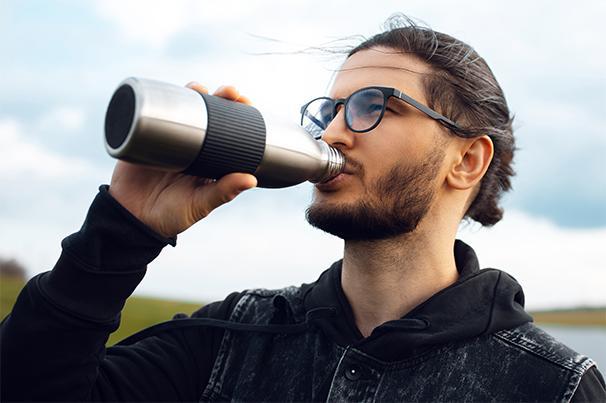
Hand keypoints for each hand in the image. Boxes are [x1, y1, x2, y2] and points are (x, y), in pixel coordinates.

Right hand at [108, 83, 257, 237]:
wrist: (130, 221)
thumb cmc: (170, 216)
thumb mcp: (199, 205)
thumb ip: (222, 192)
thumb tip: (252, 179)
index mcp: (208, 160)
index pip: (227, 131)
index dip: (237, 114)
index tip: (247, 103)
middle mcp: (191, 146)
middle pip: (207, 114)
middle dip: (219, 98)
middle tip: (230, 92)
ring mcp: (167, 141)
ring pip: (181, 110)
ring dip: (191, 93)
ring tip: (199, 88)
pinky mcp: (142, 140)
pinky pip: (149, 117)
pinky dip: (157, 101)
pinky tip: (166, 91)